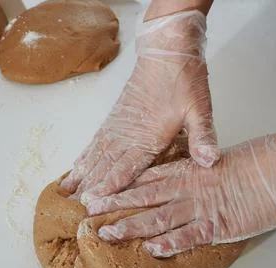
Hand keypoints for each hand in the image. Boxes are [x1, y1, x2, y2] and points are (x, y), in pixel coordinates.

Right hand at [60, 11, 219, 202]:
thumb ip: (203, 137)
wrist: (167, 50)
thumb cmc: (184, 79)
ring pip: (96, 154)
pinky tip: (77, 164)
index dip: (109, 188)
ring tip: (65, 191)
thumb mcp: (200, 108)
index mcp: (149, 136)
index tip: (93, 205)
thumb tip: (210, 162)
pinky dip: (84, 154)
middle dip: (89, 188)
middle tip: (73, 208)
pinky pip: (95, 140)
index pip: (126, 168)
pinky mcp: (116, 117)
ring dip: (81, 174)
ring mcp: (119, 125)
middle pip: (105, 165)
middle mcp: (129, 134)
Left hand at [91, 117, 275, 256]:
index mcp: (190, 170)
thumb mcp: (220, 160)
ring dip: (133, 225)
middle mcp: (189, 187)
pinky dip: (170, 243)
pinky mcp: (219, 224)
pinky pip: (189, 236)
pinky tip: (151, 249)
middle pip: (145, 195)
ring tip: (108, 233)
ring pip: (159, 217)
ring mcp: (202, 206)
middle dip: (116, 203)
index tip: (102, 188)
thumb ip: (198, 169)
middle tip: (90, 210)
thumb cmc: (256, 161)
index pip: (148, 177)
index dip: (122, 183)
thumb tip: (185, 176)